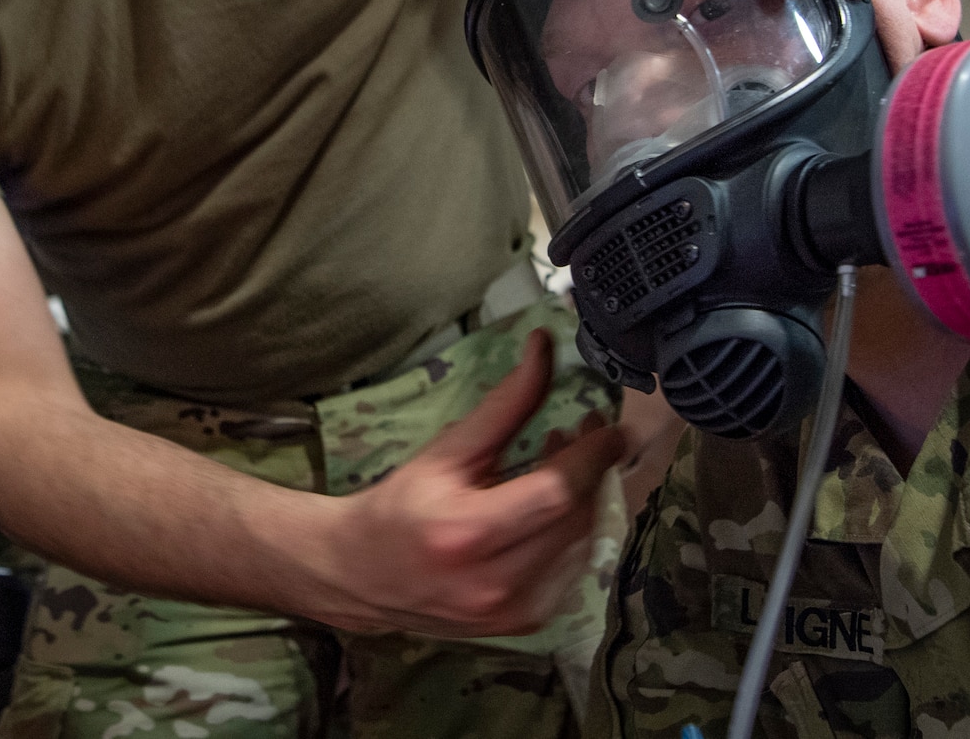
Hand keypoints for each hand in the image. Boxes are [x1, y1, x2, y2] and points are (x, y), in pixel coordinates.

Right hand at [305, 329, 624, 636]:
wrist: (361, 576)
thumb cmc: (401, 505)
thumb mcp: (445, 450)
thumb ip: (503, 406)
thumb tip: (545, 347)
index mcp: (467, 533)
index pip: (555, 493)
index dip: (591, 456)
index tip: (608, 424)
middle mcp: (495, 583)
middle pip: (574, 519)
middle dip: (590, 470)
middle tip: (586, 430)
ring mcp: (513, 611)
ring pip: (580, 545)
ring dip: (584, 499)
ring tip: (566, 460)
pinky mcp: (524, 623)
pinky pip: (571, 569)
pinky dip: (572, 531)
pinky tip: (556, 504)